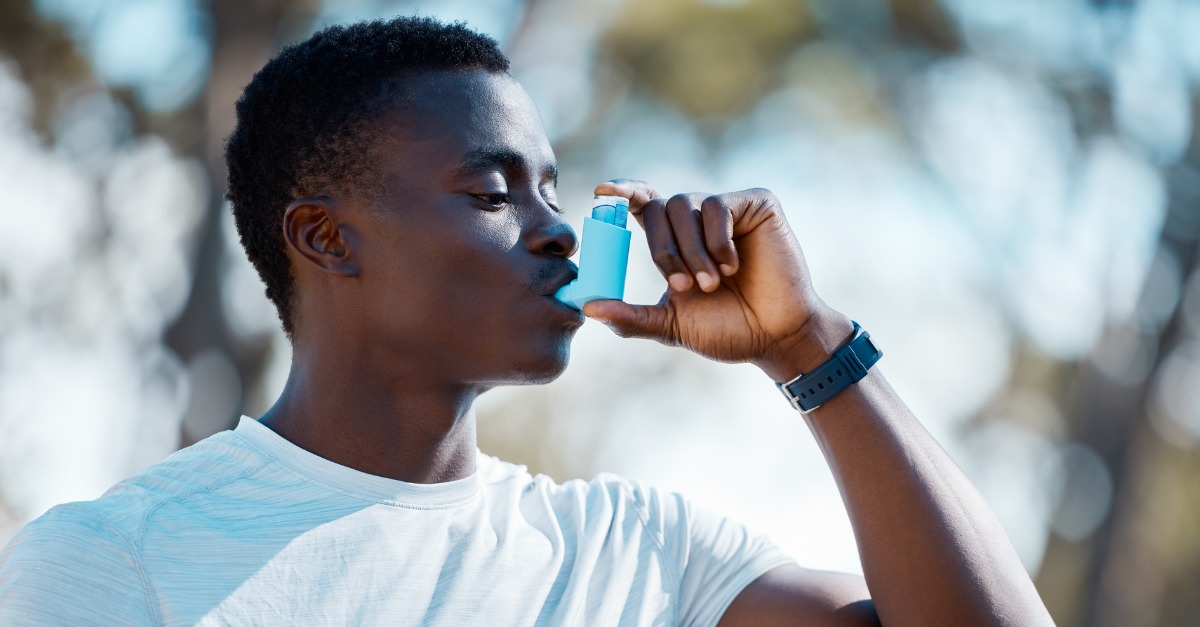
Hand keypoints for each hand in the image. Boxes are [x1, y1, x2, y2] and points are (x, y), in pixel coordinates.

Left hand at [583, 180, 852, 380]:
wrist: (776, 336)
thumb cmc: (727, 330)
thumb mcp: (670, 325)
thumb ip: (630, 317)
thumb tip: (587, 306)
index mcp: (675, 240)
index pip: (643, 203)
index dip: (622, 192)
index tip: (602, 192)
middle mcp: (699, 219)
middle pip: (659, 207)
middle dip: (663, 249)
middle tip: (684, 287)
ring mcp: (728, 209)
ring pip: (686, 206)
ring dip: (692, 251)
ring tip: (713, 283)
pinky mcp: (757, 204)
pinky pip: (718, 206)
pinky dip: (718, 240)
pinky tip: (734, 266)